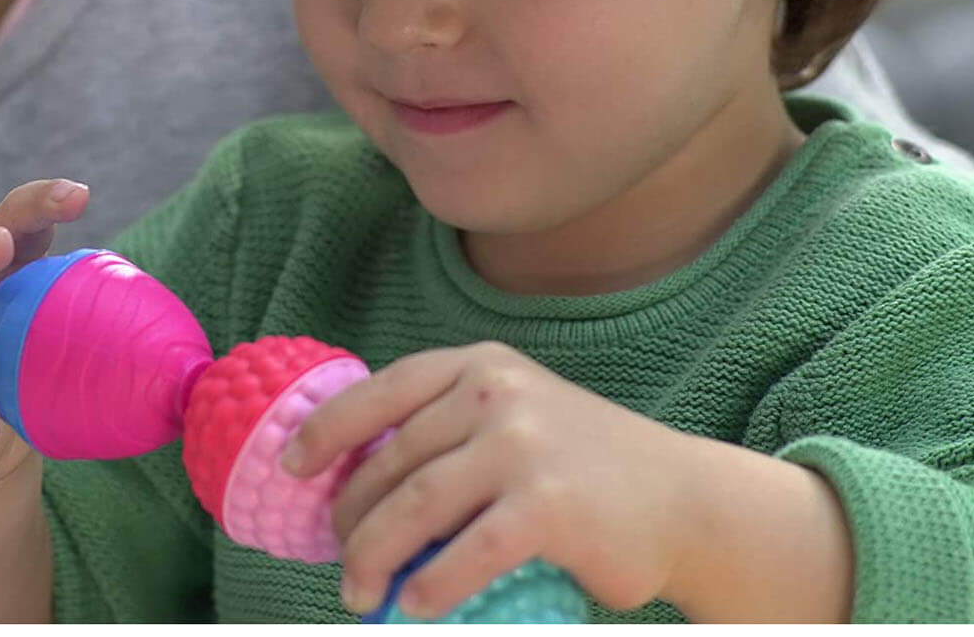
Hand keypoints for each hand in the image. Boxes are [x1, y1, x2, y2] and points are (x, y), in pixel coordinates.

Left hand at [281, 342, 700, 618]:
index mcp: (479, 365)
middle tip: (340, 566)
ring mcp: (523, 444)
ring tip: (361, 595)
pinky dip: (431, 585)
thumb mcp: (517, 415)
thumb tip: (359, 479)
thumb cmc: (584, 464)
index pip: (384, 390)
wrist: (682, 498)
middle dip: (352, 520)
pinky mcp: (547, 504)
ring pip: (416, 506)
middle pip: (392, 461)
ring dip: (375, 559)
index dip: (329, 429)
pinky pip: (467, 551)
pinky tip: (413, 608)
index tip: (290, 467)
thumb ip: (450, 429)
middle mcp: (496, 391)